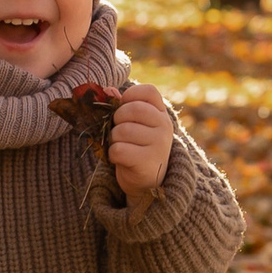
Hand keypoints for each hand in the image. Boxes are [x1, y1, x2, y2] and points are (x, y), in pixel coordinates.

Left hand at [108, 83, 174, 202]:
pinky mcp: (147, 161)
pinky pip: (119, 149)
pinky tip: (120, 158)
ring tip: (120, 145)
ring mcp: (159, 144)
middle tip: (119, 131)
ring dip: (114, 139)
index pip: (148, 91)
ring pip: (122, 130)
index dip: (130, 95)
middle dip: (117, 119)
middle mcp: (164, 126)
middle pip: (132, 109)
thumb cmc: (136, 148)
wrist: (147, 183)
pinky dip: (112, 154)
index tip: (123, 107)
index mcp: (161, 114)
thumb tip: (108, 89)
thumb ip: (122, 106)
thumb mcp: (133, 125)